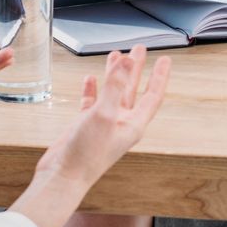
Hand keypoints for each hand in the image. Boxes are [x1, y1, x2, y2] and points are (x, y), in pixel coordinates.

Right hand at [17, 47, 169, 226]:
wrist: (61, 177)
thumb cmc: (85, 155)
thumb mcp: (103, 114)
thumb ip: (115, 86)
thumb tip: (127, 61)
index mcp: (133, 124)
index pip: (153, 95)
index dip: (160, 76)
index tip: (165, 59)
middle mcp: (121, 124)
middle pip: (133, 90)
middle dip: (136, 69)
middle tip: (139, 49)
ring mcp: (103, 125)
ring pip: (112, 93)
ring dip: (115, 75)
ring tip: (115, 55)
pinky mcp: (86, 127)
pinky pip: (92, 103)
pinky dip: (93, 89)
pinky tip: (91, 79)